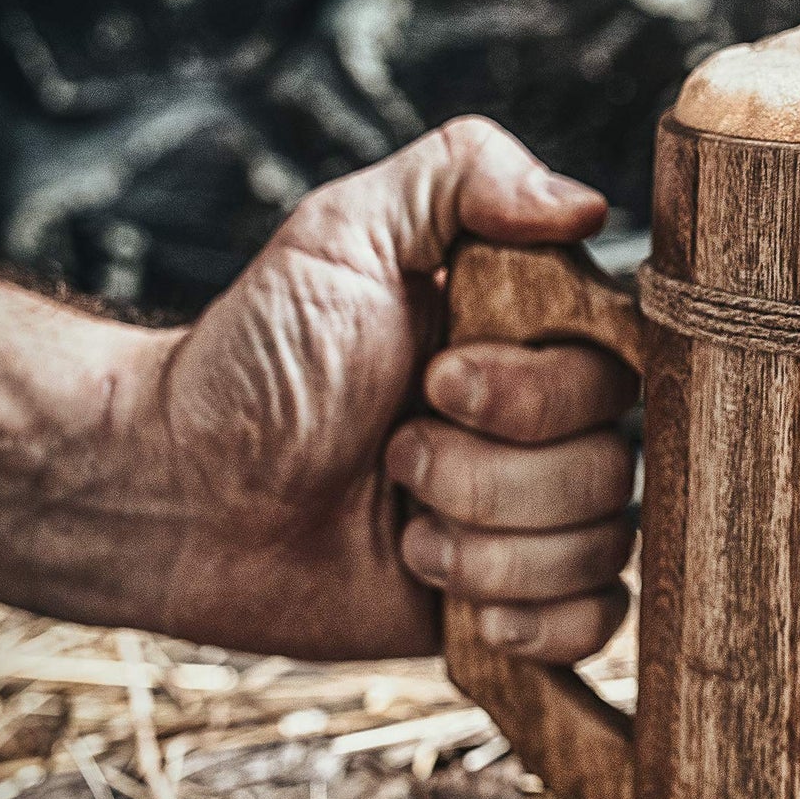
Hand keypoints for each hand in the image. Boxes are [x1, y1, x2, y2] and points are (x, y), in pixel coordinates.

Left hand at [142, 117, 636, 660]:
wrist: (177, 495)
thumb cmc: (252, 358)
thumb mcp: (344, 232)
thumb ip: (464, 176)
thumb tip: (589, 203)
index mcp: (529, 335)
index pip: (622, 366)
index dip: (541, 392)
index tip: (439, 383)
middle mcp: (548, 424)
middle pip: (612, 465)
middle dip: (487, 474)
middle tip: (391, 454)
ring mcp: (534, 516)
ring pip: (599, 544)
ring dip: (486, 548)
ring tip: (402, 525)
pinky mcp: (514, 601)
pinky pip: (595, 622)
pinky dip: (534, 618)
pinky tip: (459, 603)